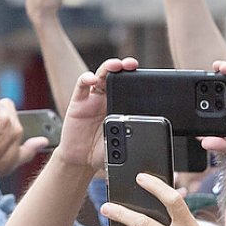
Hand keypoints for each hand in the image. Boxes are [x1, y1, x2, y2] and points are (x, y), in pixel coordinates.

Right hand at [53, 56, 139, 170]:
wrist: (81, 161)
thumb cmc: (101, 151)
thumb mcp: (121, 144)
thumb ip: (129, 136)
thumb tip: (144, 133)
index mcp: (120, 106)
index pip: (129, 86)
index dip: (137, 78)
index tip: (147, 77)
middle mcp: (106, 99)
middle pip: (116, 76)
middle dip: (124, 67)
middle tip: (132, 65)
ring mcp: (92, 99)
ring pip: (101, 75)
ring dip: (108, 67)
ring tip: (115, 65)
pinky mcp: (78, 102)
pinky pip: (82, 85)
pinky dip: (86, 78)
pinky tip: (91, 78)